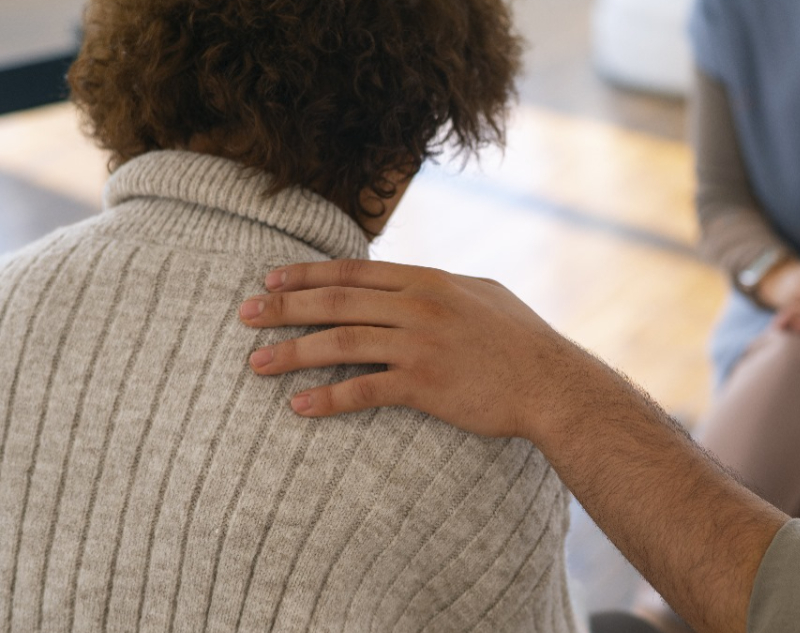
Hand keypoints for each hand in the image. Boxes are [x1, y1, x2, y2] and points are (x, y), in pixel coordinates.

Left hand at [238, 260, 613, 440]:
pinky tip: (300, 406)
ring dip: (293, 352)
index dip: (308, 274)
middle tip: (245, 316)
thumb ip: (441, 287)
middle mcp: (419, 307)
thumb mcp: (483, 295)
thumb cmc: (521, 341)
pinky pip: (365, 390)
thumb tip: (412, 281)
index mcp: (429, 281)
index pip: (355, 272)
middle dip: (285, 308)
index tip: (270, 279)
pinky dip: (329, 399)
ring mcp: (421, 345)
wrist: (551, 383)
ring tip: (255, 362)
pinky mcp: (425, 385)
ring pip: (341, 343)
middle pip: (337, 302)